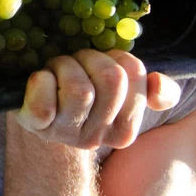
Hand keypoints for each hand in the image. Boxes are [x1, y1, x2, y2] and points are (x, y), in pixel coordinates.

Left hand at [15, 49, 180, 150]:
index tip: (99, 64)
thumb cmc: (84, 87)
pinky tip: (41, 77)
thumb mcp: (122, 89)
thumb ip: (157, 91)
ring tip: (57, 68)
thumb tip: (159, 85)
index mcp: (124, 131)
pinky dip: (41, 82)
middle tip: (75, 61)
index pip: (135, 73)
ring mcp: (64, 134)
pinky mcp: (35, 126)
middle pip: (110, 79)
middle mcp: (96, 138)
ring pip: (79, 89)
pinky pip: (42, 105)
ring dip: (65, 65)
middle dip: (89, 58)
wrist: (37, 103)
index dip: (114, 56)